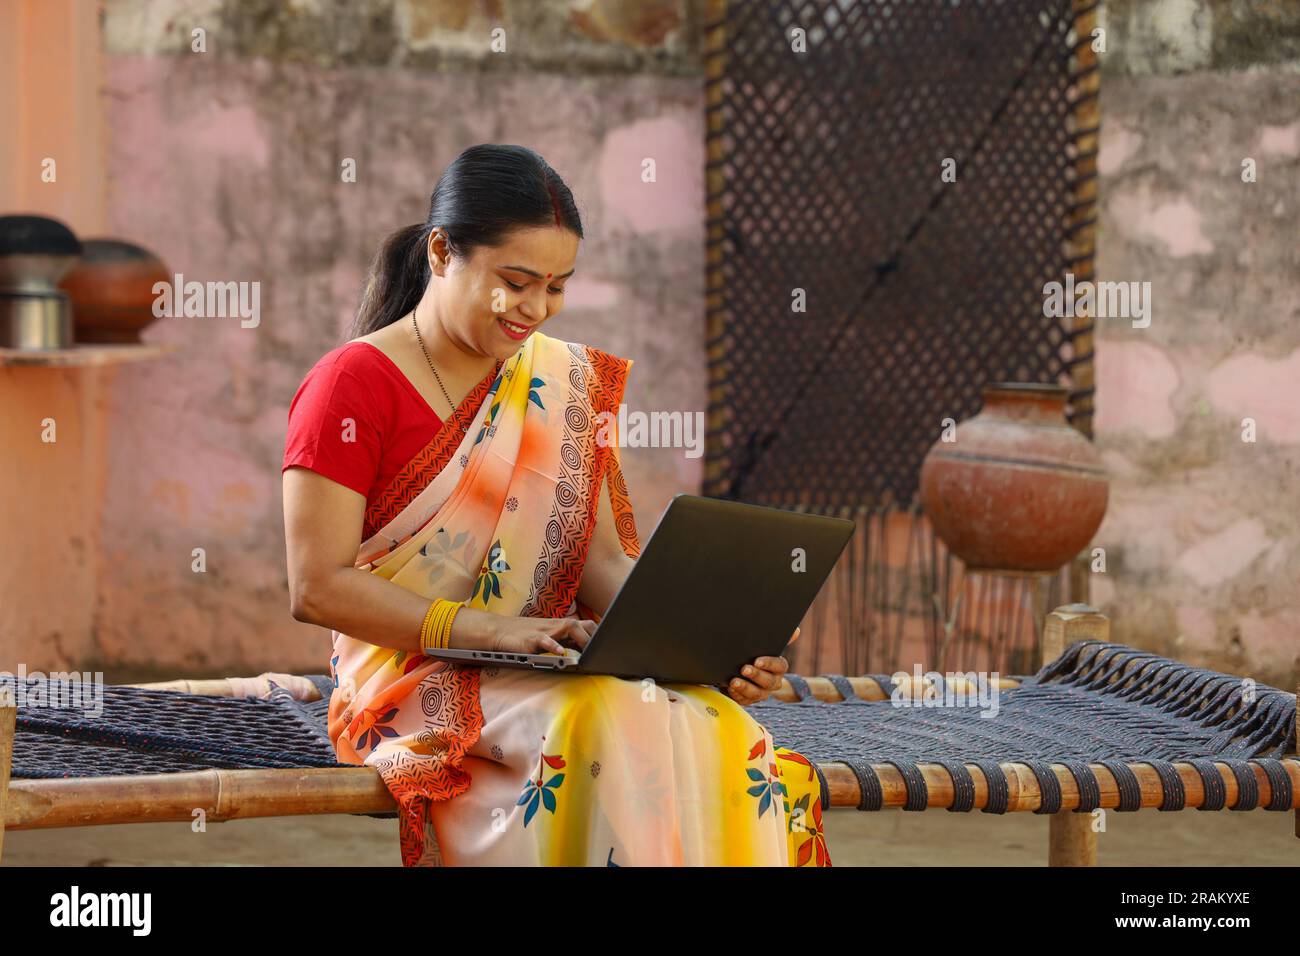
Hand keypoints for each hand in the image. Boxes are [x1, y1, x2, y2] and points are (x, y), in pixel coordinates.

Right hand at [453, 609, 595, 655]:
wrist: (498, 630)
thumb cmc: (523, 636)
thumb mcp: (546, 637)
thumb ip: (562, 642)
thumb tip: (582, 653)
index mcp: (559, 626)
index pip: (586, 625)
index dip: (599, 634)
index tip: (610, 645)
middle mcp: (554, 626)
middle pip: (581, 624)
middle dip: (595, 636)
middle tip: (604, 651)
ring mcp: (543, 631)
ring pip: (568, 628)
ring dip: (581, 639)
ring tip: (589, 651)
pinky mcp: (531, 639)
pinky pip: (545, 640)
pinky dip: (554, 645)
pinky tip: (561, 652)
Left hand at [721, 626, 798, 705]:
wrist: (736, 668)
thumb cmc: (753, 655)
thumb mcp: (763, 647)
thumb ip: (778, 639)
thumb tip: (797, 631)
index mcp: (778, 668)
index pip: (780, 666)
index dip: (769, 663)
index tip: (757, 661)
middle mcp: (773, 682)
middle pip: (769, 681)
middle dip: (756, 675)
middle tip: (744, 669)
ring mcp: (762, 693)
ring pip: (757, 694)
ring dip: (745, 687)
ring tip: (734, 681)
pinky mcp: (749, 700)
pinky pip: (745, 701)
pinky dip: (737, 695)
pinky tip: (729, 688)